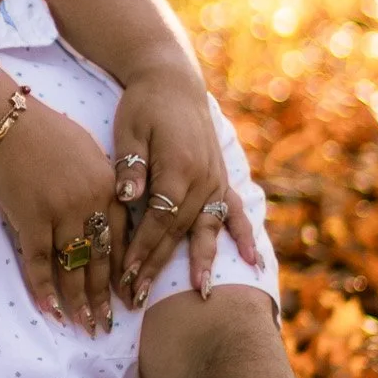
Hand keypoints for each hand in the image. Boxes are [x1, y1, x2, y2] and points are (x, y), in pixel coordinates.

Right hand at [0, 91, 123, 334]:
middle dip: (104, 295)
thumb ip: (100, 184)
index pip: (121, 238)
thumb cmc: (44, 130)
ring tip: (85, 326)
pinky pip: (38, 261)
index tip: (125, 293)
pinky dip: (43, 288)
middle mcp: (88, 203)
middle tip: (108, 323)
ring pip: (73, 265)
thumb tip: (106, 212)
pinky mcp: (29, 218)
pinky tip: (51, 310)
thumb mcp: (87, 151)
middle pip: (100, 258)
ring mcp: (59, 212)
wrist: (4, 120)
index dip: (122, 270)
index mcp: (106, 186)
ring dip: (79, 299)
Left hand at [113, 58, 259, 303]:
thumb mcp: (128, 129)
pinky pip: (235, 212)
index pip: (157, 220)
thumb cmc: (143, 104)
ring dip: (201, 261)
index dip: (141, 249)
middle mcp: (203, 177)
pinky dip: (243, 236)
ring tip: (202, 294)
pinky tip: (252, 261)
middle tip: (140, 297)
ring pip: (207, 228)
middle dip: (159, 265)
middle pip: (179, 232)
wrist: (172, 81)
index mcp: (178, 167)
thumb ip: (130, 165)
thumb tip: (127, 195)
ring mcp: (216, 179)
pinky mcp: (221, 178)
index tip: (125, 275)